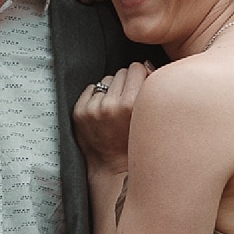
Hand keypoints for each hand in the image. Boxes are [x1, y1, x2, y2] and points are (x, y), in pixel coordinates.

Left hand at [72, 61, 150, 176]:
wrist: (114, 169)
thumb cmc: (139, 142)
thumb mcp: (153, 117)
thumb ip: (153, 88)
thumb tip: (145, 64)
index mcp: (134, 104)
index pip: (137, 67)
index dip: (141, 77)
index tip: (141, 89)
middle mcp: (112, 105)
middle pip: (121, 72)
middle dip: (126, 84)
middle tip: (128, 103)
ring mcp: (93, 109)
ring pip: (106, 80)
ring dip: (112, 90)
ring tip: (116, 111)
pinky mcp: (79, 113)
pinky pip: (91, 89)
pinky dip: (97, 97)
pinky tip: (103, 114)